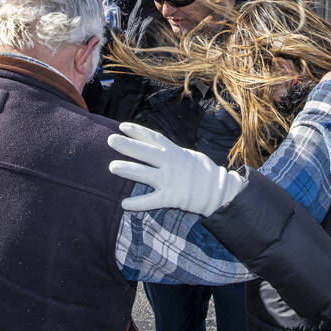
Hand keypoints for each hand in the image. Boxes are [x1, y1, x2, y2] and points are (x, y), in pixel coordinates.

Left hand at [109, 122, 245, 214]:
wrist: (219, 191)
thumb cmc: (202, 172)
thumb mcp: (188, 156)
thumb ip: (171, 152)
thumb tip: (155, 147)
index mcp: (174, 152)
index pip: (154, 138)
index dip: (138, 131)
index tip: (122, 127)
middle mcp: (170, 163)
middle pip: (145, 152)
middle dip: (127, 146)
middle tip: (110, 140)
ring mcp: (170, 180)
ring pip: (145, 174)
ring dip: (127, 170)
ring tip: (111, 167)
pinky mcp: (171, 197)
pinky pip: (151, 200)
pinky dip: (138, 203)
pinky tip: (124, 204)